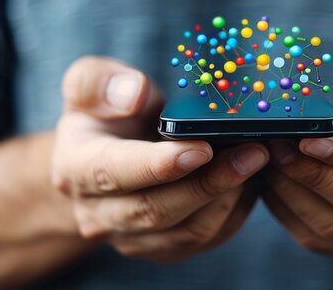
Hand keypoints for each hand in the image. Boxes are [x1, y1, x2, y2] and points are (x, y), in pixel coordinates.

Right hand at [52, 56, 268, 261]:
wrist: (103, 157)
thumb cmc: (104, 113)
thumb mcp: (89, 82)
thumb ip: (99, 82)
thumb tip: (134, 95)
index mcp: (75, 168)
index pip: (114, 173)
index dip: (159, 164)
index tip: (203, 148)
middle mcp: (98, 214)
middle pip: (156, 210)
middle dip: (210, 182)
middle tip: (253, 152)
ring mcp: (130, 239)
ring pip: (188, 231)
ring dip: (229, 197)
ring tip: (257, 159)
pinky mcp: (162, 249)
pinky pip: (206, 239)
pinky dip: (234, 211)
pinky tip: (250, 179)